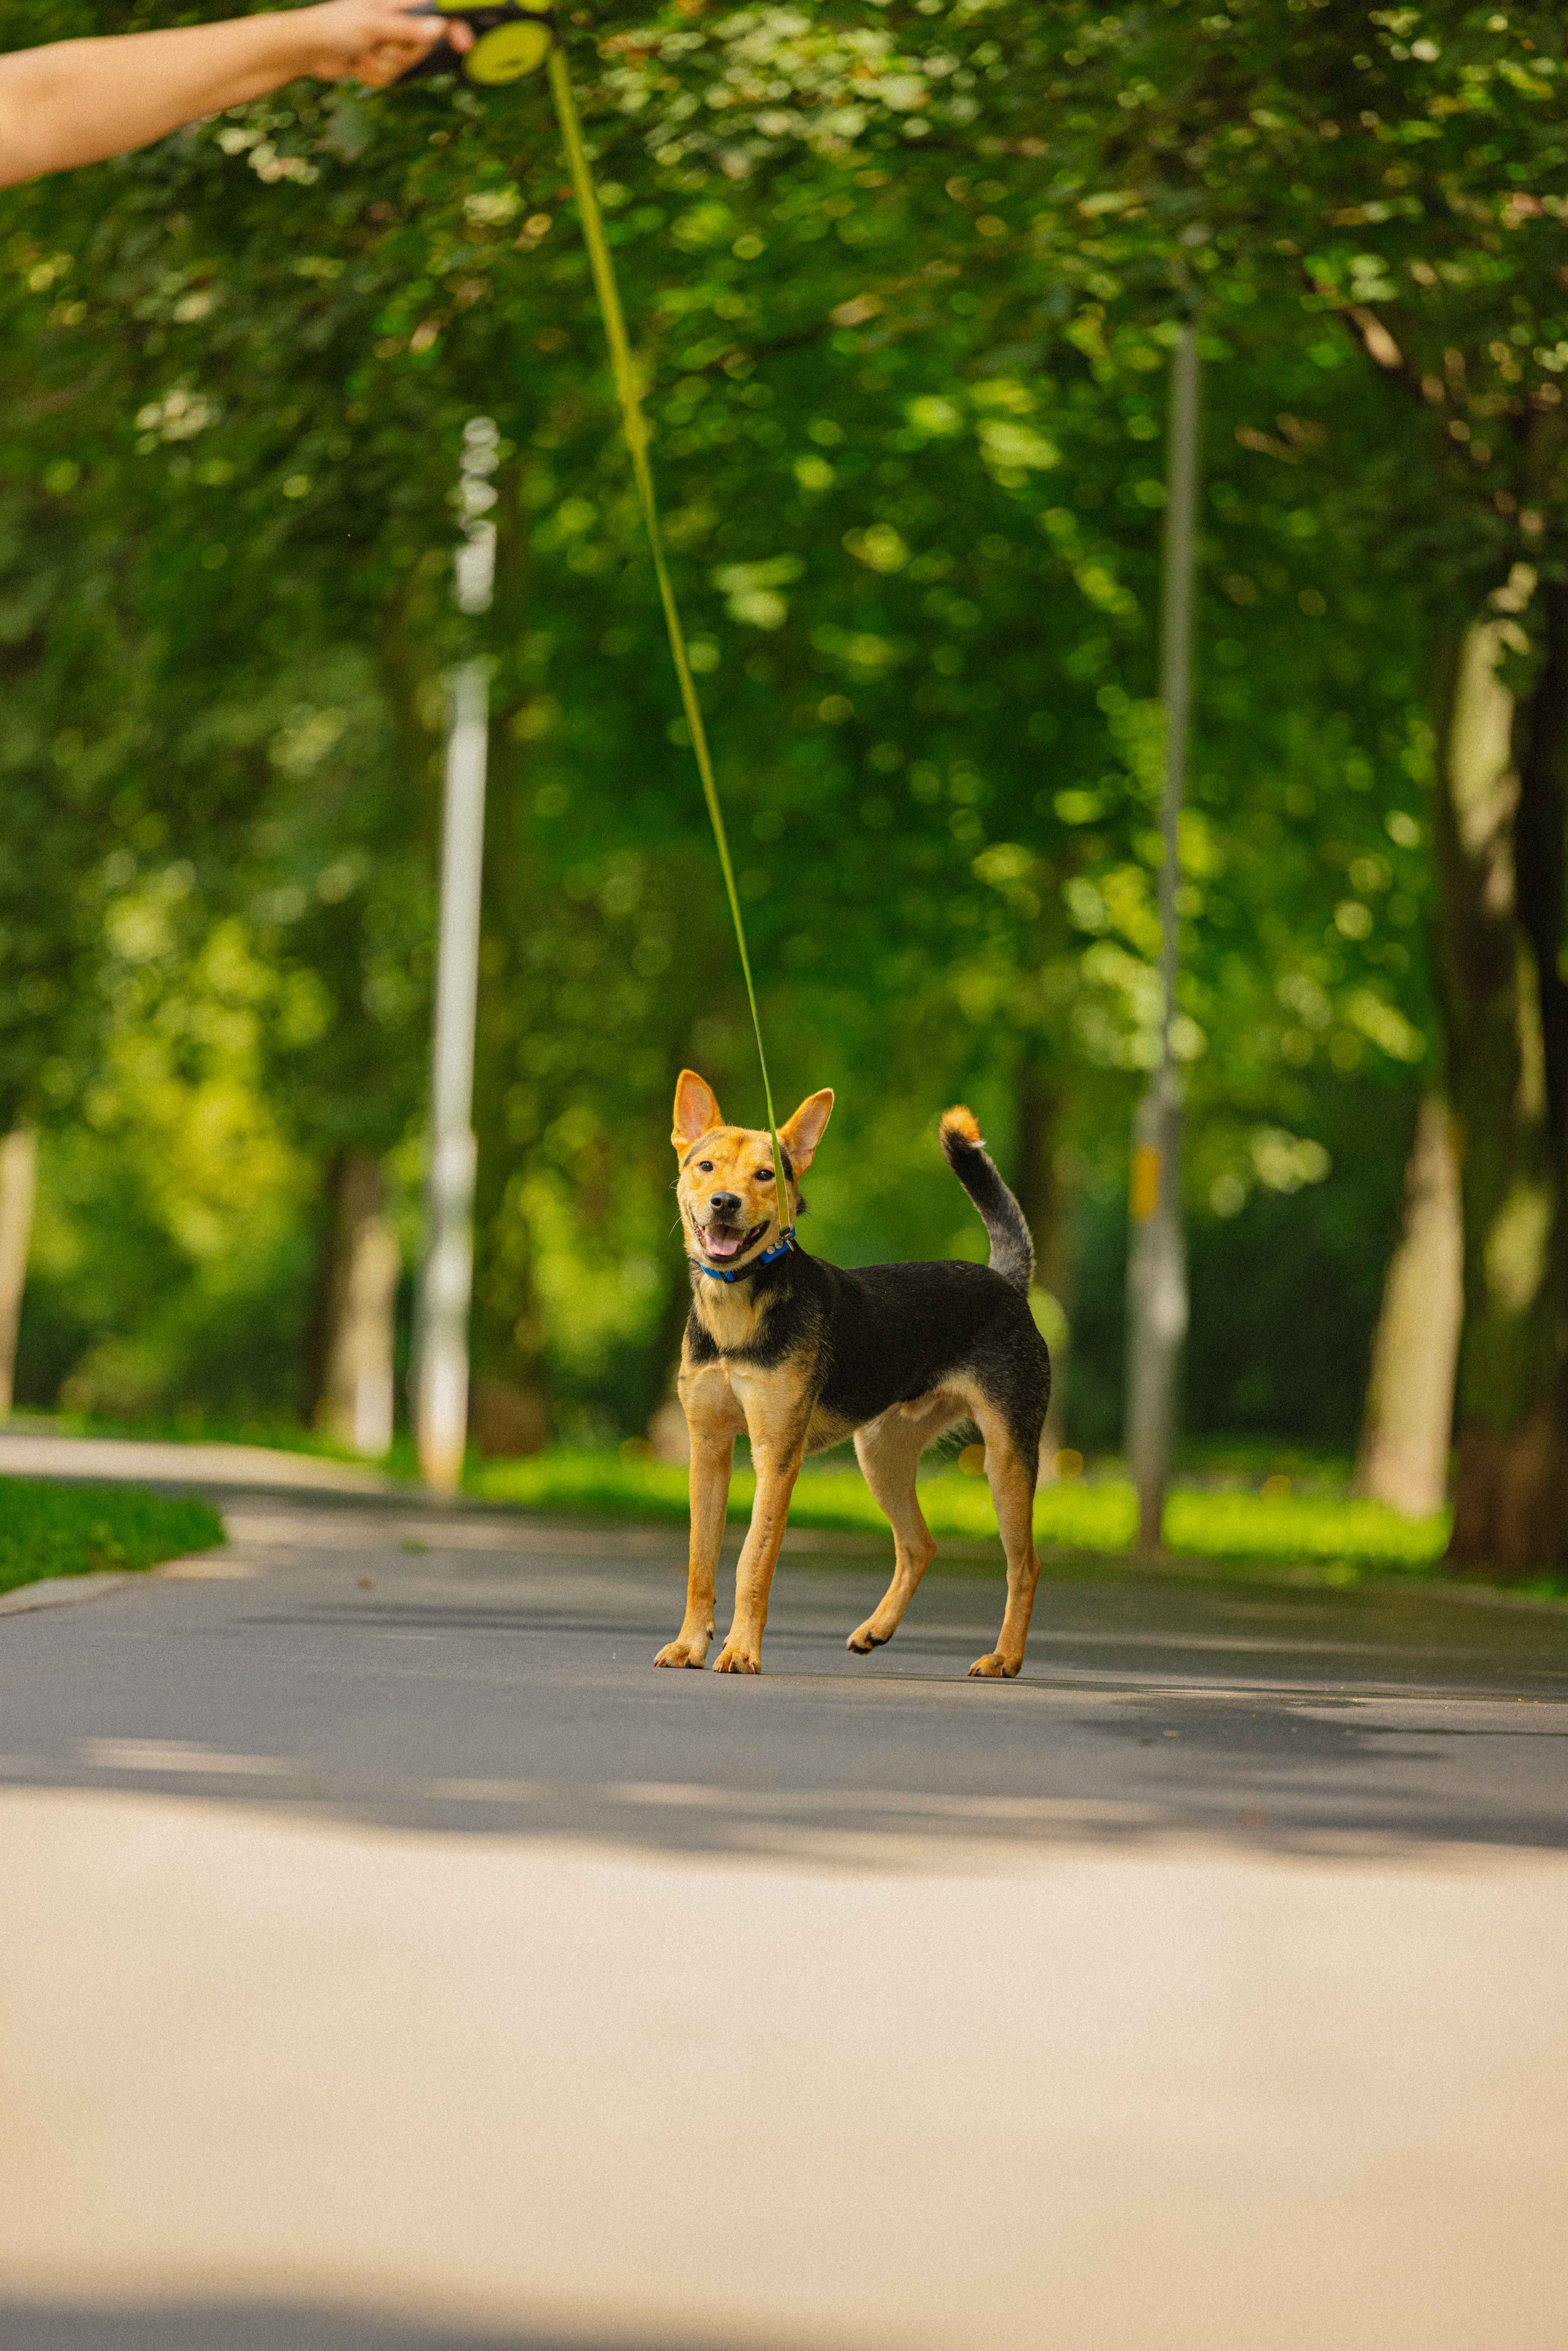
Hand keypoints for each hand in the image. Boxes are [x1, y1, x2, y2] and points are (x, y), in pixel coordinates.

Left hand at [292, 0, 473, 87]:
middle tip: (380, 48)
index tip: (464, 43)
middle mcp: (396, 22)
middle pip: (423, 47)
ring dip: (382, 66)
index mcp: (398, 4)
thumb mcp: (373, 26)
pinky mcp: (380, 62)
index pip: (436, 13)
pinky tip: (357, 65)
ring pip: (405, 65)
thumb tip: (439, 28)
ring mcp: (388, 44)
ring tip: (362, 55)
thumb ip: (407, 29)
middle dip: (401, 55)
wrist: (307, 49)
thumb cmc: (334, 26)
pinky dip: (373, 75)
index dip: (453, 28)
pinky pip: (390, 77)